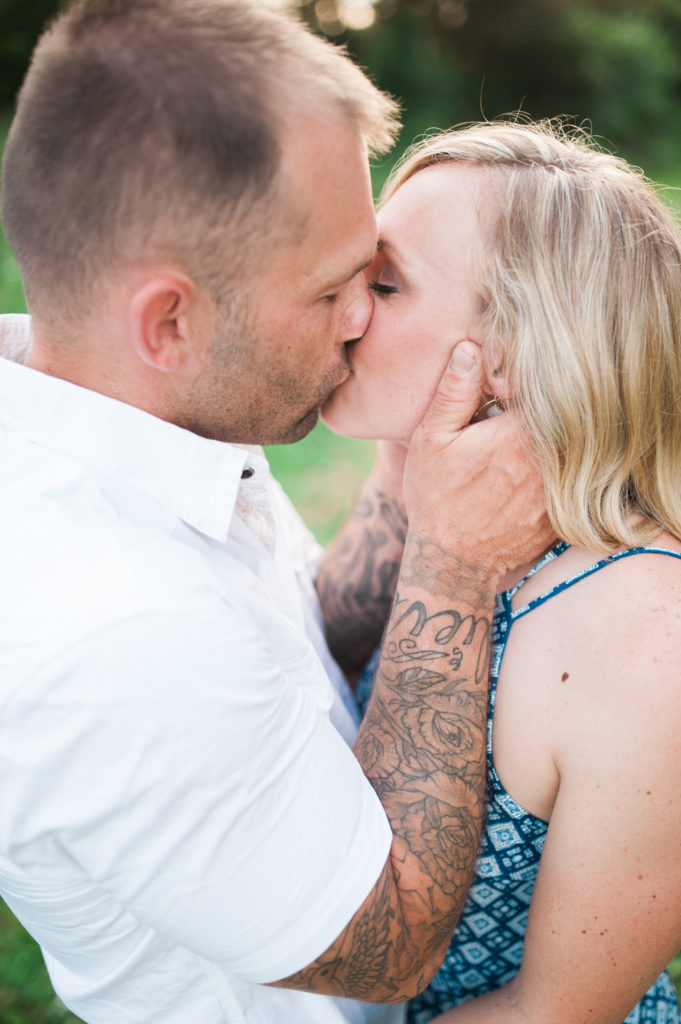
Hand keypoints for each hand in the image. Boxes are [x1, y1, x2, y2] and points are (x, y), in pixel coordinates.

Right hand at [403, 341, 553, 580]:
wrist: (452, 563)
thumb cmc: (436, 499)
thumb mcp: (431, 440)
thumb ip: (454, 392)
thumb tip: (470, 348)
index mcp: (519, 435)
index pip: (542, 389)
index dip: (524, 382)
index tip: (506, 389)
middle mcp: (550, 461)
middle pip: (561, 417)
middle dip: (539, 410)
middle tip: (503, 420)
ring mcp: (561, 490)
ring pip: (568, 448)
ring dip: (549, 440)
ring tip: (510, 453)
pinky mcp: (565, 511)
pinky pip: (569, 479)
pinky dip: (554, 470)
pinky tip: (522, 477)